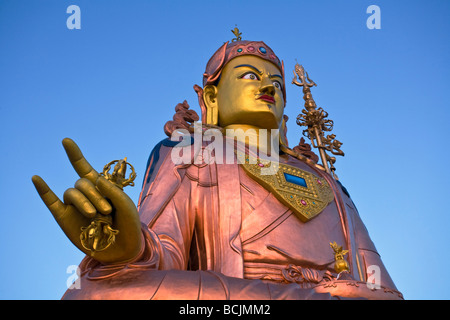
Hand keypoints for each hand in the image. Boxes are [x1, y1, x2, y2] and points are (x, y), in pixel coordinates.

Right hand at [32, 138, 141, 263]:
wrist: (123, 248)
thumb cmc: (127, 224)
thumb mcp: (127, 206)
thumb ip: (113, 191)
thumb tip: (95, 179)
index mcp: (100, 187)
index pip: (84, 168)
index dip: (75, 154)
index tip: (66, 141)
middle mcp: (85, 194)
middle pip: (82, 183)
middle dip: (95, 194)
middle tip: (107, 210)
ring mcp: (74, 206)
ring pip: (72, 192)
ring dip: (84, 201)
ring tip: (95, 215)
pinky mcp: (65, 218)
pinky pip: (51, 202)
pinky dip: (44, 190)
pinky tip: (37, 178)